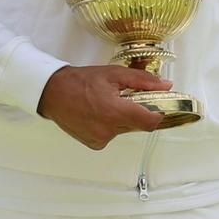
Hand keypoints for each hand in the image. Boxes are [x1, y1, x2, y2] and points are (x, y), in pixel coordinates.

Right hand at [36, 64, 172, 148]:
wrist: (53, 93)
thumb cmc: (80, 82)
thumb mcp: (114, 74)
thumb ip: (143, 81)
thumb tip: (165, 86)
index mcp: (115, 112)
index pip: (150, 121)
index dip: (157, 112)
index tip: (157, 104)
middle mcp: (109, 130)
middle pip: (138, 125)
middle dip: (137, 111)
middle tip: (126, 97)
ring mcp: (101, 139)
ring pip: (125, 130)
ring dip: (123, 118)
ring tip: (108, 103)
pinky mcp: (94, 144)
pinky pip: (112, 135)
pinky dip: (111, 125)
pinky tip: (99, 113)